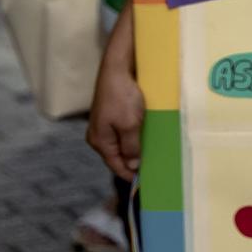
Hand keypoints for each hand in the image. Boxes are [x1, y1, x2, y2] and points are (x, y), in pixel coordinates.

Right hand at [86, 49, 144, 180]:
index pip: (115, 165)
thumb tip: (132, 166)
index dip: (129, 175)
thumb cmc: (122, 97)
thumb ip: (131, 147)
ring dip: (135, 149)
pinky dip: (134, 137)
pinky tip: (146, 137)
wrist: (117, 69)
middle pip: (117, 156)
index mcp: (100, 141)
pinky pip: (123, 132)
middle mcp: (99, 135)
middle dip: (132, 163)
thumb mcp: (130, 125)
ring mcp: (104, 125)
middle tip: (152, 169)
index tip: (145, 182)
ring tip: (151, 155)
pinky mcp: (112, 115)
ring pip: (121, 144)